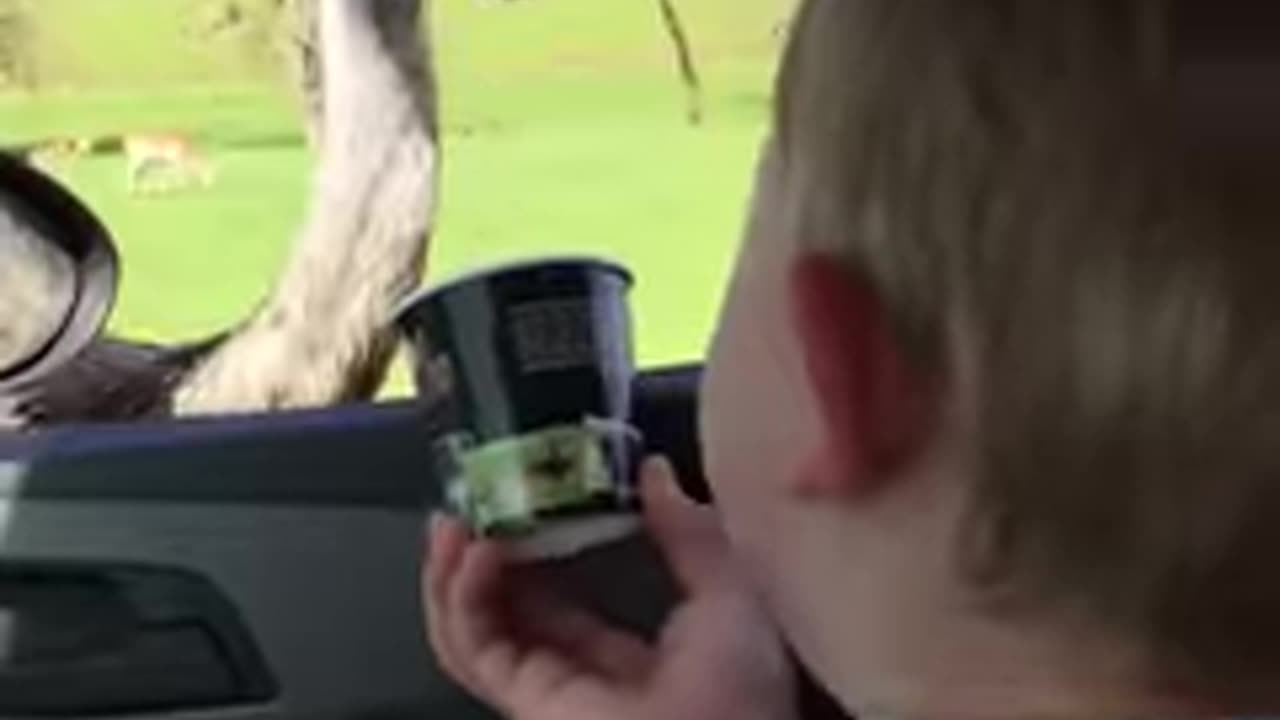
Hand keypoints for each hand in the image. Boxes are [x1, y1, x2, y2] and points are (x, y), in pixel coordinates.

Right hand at [424, 456, 797, 719]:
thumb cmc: (745, 694)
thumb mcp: (732, 593)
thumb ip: (690, 535)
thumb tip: (656, 473)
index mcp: (636, 657)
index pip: (567, 598)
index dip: (538, 550)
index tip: (529, 499)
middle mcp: (584, 676)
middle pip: (510, 610)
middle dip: (484, 554)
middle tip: (475, 500)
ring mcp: (549, 690)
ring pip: (476, 629)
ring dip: (456, 572)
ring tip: (456, 521)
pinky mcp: (525, 702)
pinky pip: (475, 648)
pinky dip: (462, 599)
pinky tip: (477, 552)